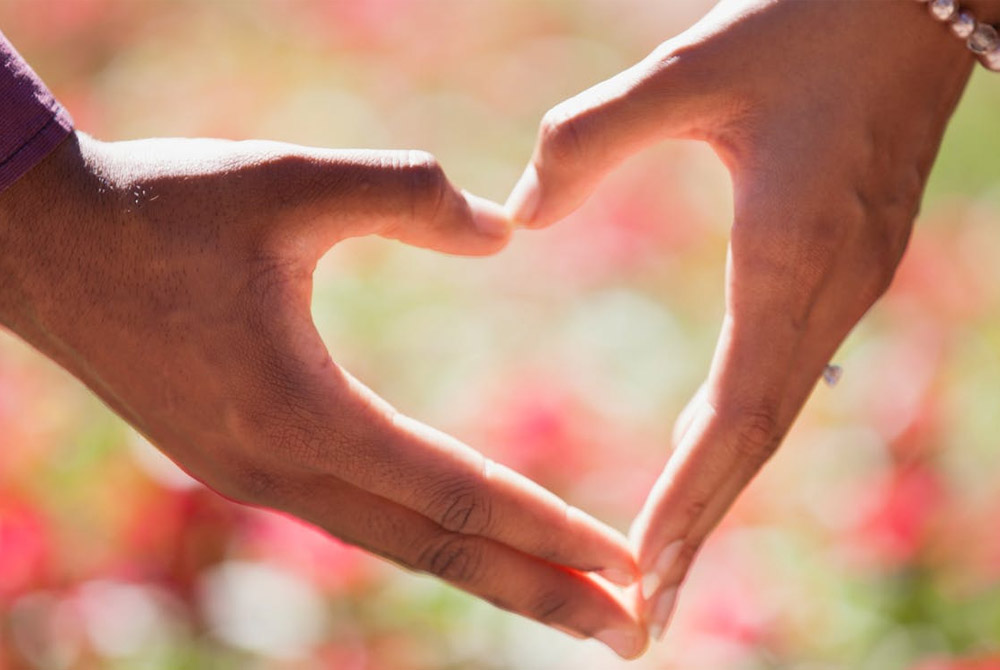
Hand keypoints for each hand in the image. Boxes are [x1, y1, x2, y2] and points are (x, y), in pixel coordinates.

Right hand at [0, 133, 644, 656]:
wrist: (42, 243)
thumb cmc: (161, 206)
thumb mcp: (290, 180)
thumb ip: (408, 196)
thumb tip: (505, 228)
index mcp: (303, 416)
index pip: (458, 494)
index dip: (552, 531)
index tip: (630, 567)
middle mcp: (281, 472)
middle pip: (438, 553)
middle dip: (542, 595)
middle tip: (632, 635)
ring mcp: (255, 480)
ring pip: (396, 544)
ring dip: (490, 575)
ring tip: (570, 602)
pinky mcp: (240, 463)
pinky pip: (356, 517)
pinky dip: (425, 537)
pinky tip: (463, 536)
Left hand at [505, 0, 983, 639]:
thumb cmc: (805, 24)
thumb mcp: (689, 71)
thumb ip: (592, 140)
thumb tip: (516, 215)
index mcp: (791, 256)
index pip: (737, 412)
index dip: (691, 496)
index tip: (642, 566)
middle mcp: (830, 289)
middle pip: (760, 439)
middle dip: (703, 523)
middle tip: (649, 609)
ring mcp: (848, 282)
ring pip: (777, 412)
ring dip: (723, 484)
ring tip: (667, 552)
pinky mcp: (849, 262)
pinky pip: (787, 370)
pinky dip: (743, 426)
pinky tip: (707, 442)